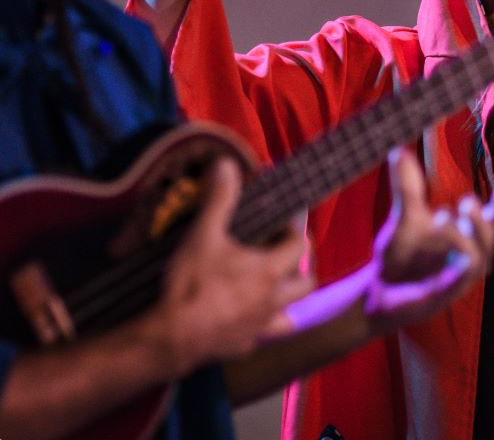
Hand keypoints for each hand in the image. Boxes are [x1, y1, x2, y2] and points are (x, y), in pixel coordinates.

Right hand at [157, 157, 313, 373]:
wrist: (169, 339)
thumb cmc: (190, 284)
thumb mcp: (203, 235)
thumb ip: (219, 199)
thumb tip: (227, 164)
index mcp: (270, 270)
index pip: (299, 244)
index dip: (296, 228)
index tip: (284, 218)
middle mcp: (274, 300)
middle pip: (307, 283)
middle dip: (301, 266)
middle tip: (284, 254)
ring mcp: (261, 326)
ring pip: (290, 314)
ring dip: (287, 301)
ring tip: (272, 288)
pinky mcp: (244, 346)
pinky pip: (261, 335)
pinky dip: (259, 325)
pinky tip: (244, 319)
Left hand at [363, 148, 493, 333]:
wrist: (379, 289)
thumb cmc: (401, 253)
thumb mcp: (405, 215)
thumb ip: (407, 187)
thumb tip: (398, 151)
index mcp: (467, 235)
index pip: (493, 219)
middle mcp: (470, 255)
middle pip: (492, 237)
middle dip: (486, 218)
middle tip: (466, 200)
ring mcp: (461, 276)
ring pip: (479, 256)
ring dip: (465, 235)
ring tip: (442, 215)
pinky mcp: (448, 294)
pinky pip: (461, 277)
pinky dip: (457, 261)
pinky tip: (445, 243)